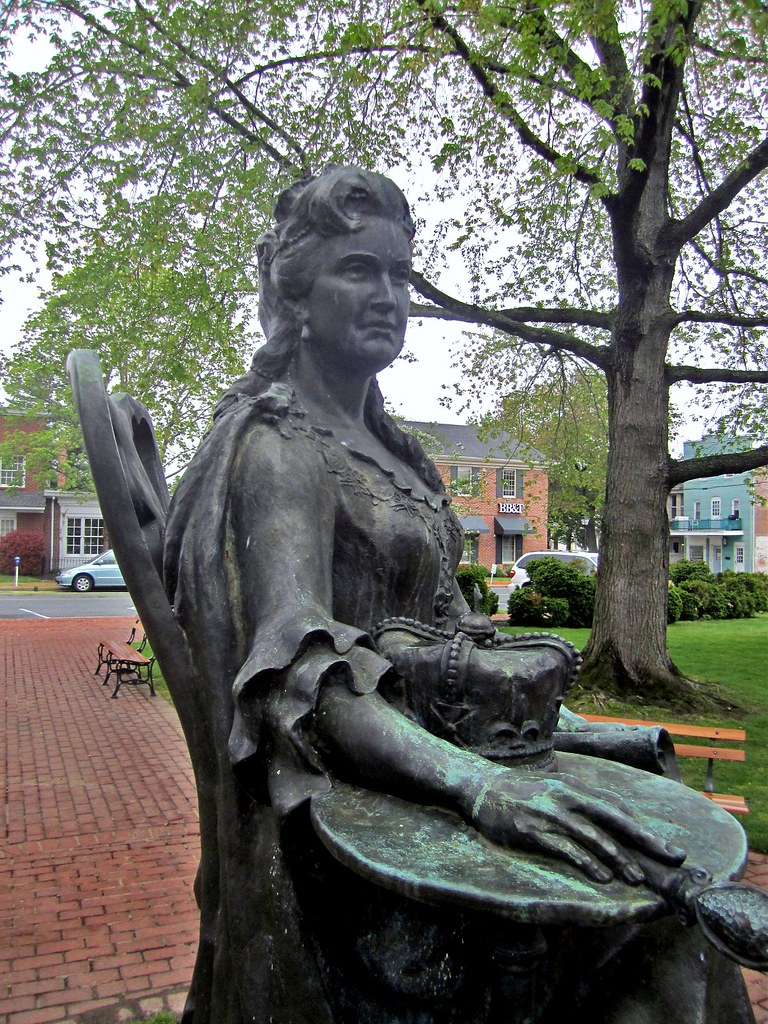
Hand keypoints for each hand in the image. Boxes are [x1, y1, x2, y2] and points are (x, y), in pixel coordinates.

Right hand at [469, 770, 685, 884]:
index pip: (617, 807)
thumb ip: (579, 801)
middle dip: (645, 840)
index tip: (664, 845)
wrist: (480, 788)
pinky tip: (602, 877)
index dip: (642, 826)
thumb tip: (610, 816)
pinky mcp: (533, 831)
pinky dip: (587, 863)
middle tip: (672, 857)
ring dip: (619, 859)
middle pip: (614, 820)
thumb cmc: (520, 791)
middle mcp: (567, 798)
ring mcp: (550, 814)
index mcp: (574, 788)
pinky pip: (566, 849)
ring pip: (593, 838)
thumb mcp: (554, 788)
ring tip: (638, 878)